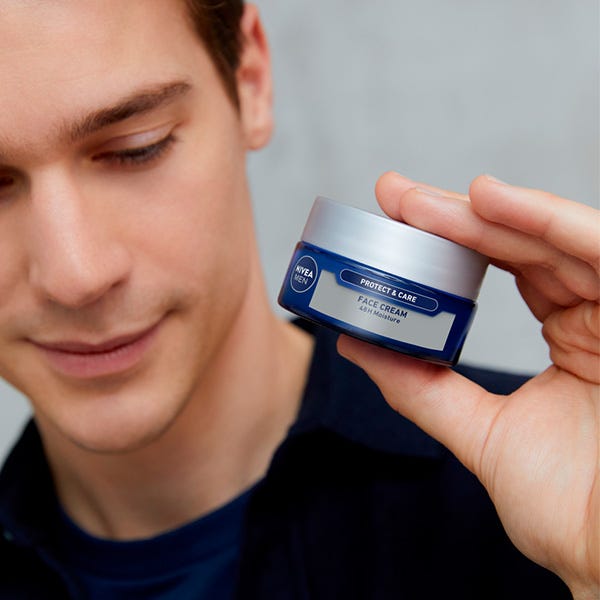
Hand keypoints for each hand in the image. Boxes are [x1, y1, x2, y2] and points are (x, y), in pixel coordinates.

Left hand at [338, 172, 598, 597]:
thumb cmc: (577, 513)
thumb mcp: (479, 435)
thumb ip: (420, 389)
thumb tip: (355, 346)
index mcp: (573, 340)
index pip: (510, 269)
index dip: (455, 239)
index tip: (395, 218)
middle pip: (525, 245)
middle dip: (456, 217)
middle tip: (394, 197)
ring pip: (556, 240)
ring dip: (486, 214)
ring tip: (419, 201)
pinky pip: (599, 253)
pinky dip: (547, 222)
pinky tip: (489, 200)